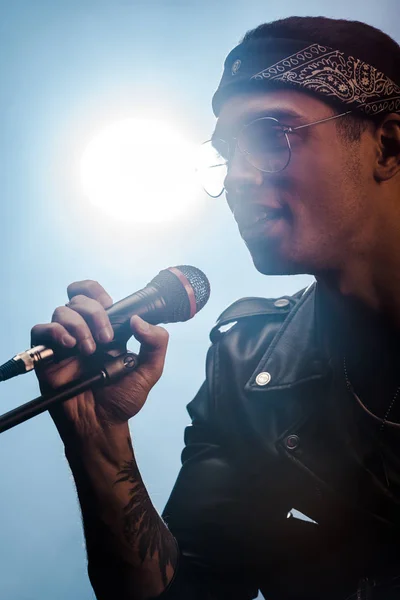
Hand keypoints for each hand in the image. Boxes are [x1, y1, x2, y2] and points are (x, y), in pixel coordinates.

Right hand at [31, 280, 168, 436]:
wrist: (102, 425)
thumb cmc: (122, 400)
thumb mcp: (149, 371)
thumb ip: (156, 343)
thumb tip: (139, 320)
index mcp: (106, 329)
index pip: (93, 295)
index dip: (97, 291)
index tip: (110, 304)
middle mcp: (84, 331)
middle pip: (78, 299)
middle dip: (95, 313)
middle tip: (106, 338)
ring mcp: (65, 342)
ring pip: (61, 311)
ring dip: (78, 325)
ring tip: (90, 350)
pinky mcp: (48, 356)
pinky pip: (41, 330)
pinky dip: (55, 331)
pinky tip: (70, 345)